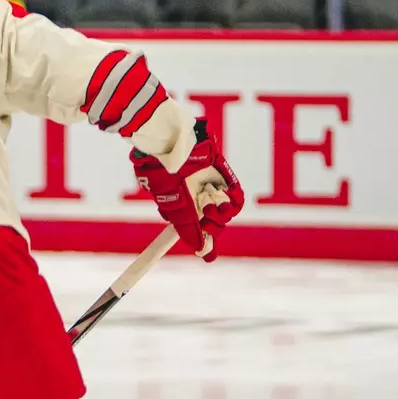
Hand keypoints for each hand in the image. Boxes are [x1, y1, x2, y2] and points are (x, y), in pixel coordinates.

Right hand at [130, 119, 244, 260]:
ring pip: (225, 213)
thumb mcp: (171, 204)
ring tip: (207, 201)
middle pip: (212, 224)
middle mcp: (195, 198)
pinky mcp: (223, 174)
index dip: (204, 244)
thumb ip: (186, 227)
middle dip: (211, 227)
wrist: (169, 141)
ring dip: (219, 213)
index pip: (194, 230)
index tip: (209, 257)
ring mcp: (209, 186)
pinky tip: (221, 196)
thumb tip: (200, 250)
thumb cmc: (161, 172)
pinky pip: (236, 197)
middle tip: (204, 219)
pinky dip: (232, 200)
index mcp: (178, 206)